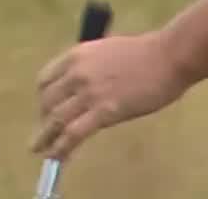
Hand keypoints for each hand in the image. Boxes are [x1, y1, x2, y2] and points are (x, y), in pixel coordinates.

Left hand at [32, 30, 187, 160]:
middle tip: (45, 132)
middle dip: (43, 118)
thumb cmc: (145, 53)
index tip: (46, 108)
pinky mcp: (103, 112)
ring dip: (45, 138)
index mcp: (77, 55)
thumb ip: (91, 67)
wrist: (167, 57)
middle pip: (48, 101)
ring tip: (40, 149)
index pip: (46, 79)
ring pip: (56, 120)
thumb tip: (85, 86)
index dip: (43, 97)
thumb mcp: (107, 51)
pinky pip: (74, 134)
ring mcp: (89, 93)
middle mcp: (77, 73)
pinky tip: (58, 156)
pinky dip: (62, 148)